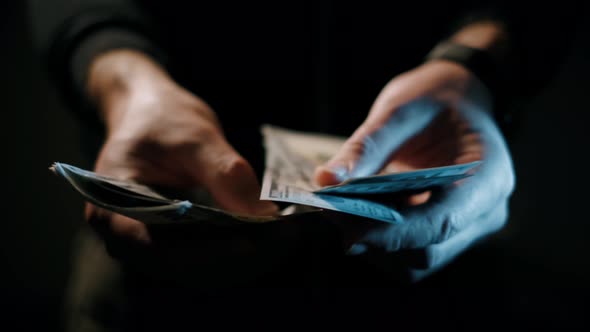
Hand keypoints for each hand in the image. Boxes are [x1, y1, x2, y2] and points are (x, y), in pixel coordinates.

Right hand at [84, 50, 279, 283]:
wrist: (148, 113)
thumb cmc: (161, 119)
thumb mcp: (194, 137)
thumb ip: (224, 173)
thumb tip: (261, 215)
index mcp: (112, 208)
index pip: (158, 245)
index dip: (205, 250)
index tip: (250, 243)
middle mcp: (124, 235)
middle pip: (179, 262)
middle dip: (230, 255)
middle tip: (280, 239)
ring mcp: (146, 243)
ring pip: (194, 267)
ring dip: (237, 257)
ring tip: (280, 238)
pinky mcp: (170, 241)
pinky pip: (202, 256)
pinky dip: (234, 248)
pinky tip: (265, 235)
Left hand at [315, 60, 514, 279]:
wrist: (456, 104)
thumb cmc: (436, 100)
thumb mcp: (401, 110)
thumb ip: (366, 146)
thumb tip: (326, 180)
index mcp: (489, 176)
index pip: (443, 221)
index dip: (392, 230)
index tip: (346, 224)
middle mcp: (485, 213)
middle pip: (426, 251)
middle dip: (374, 237)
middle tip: (330, 210)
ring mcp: (467, 230)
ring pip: (414, 263)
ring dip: (372, 244)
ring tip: (342, 209)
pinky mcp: (444, 236)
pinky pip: (408, 255)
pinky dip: (378, 241)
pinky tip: (358, 213)